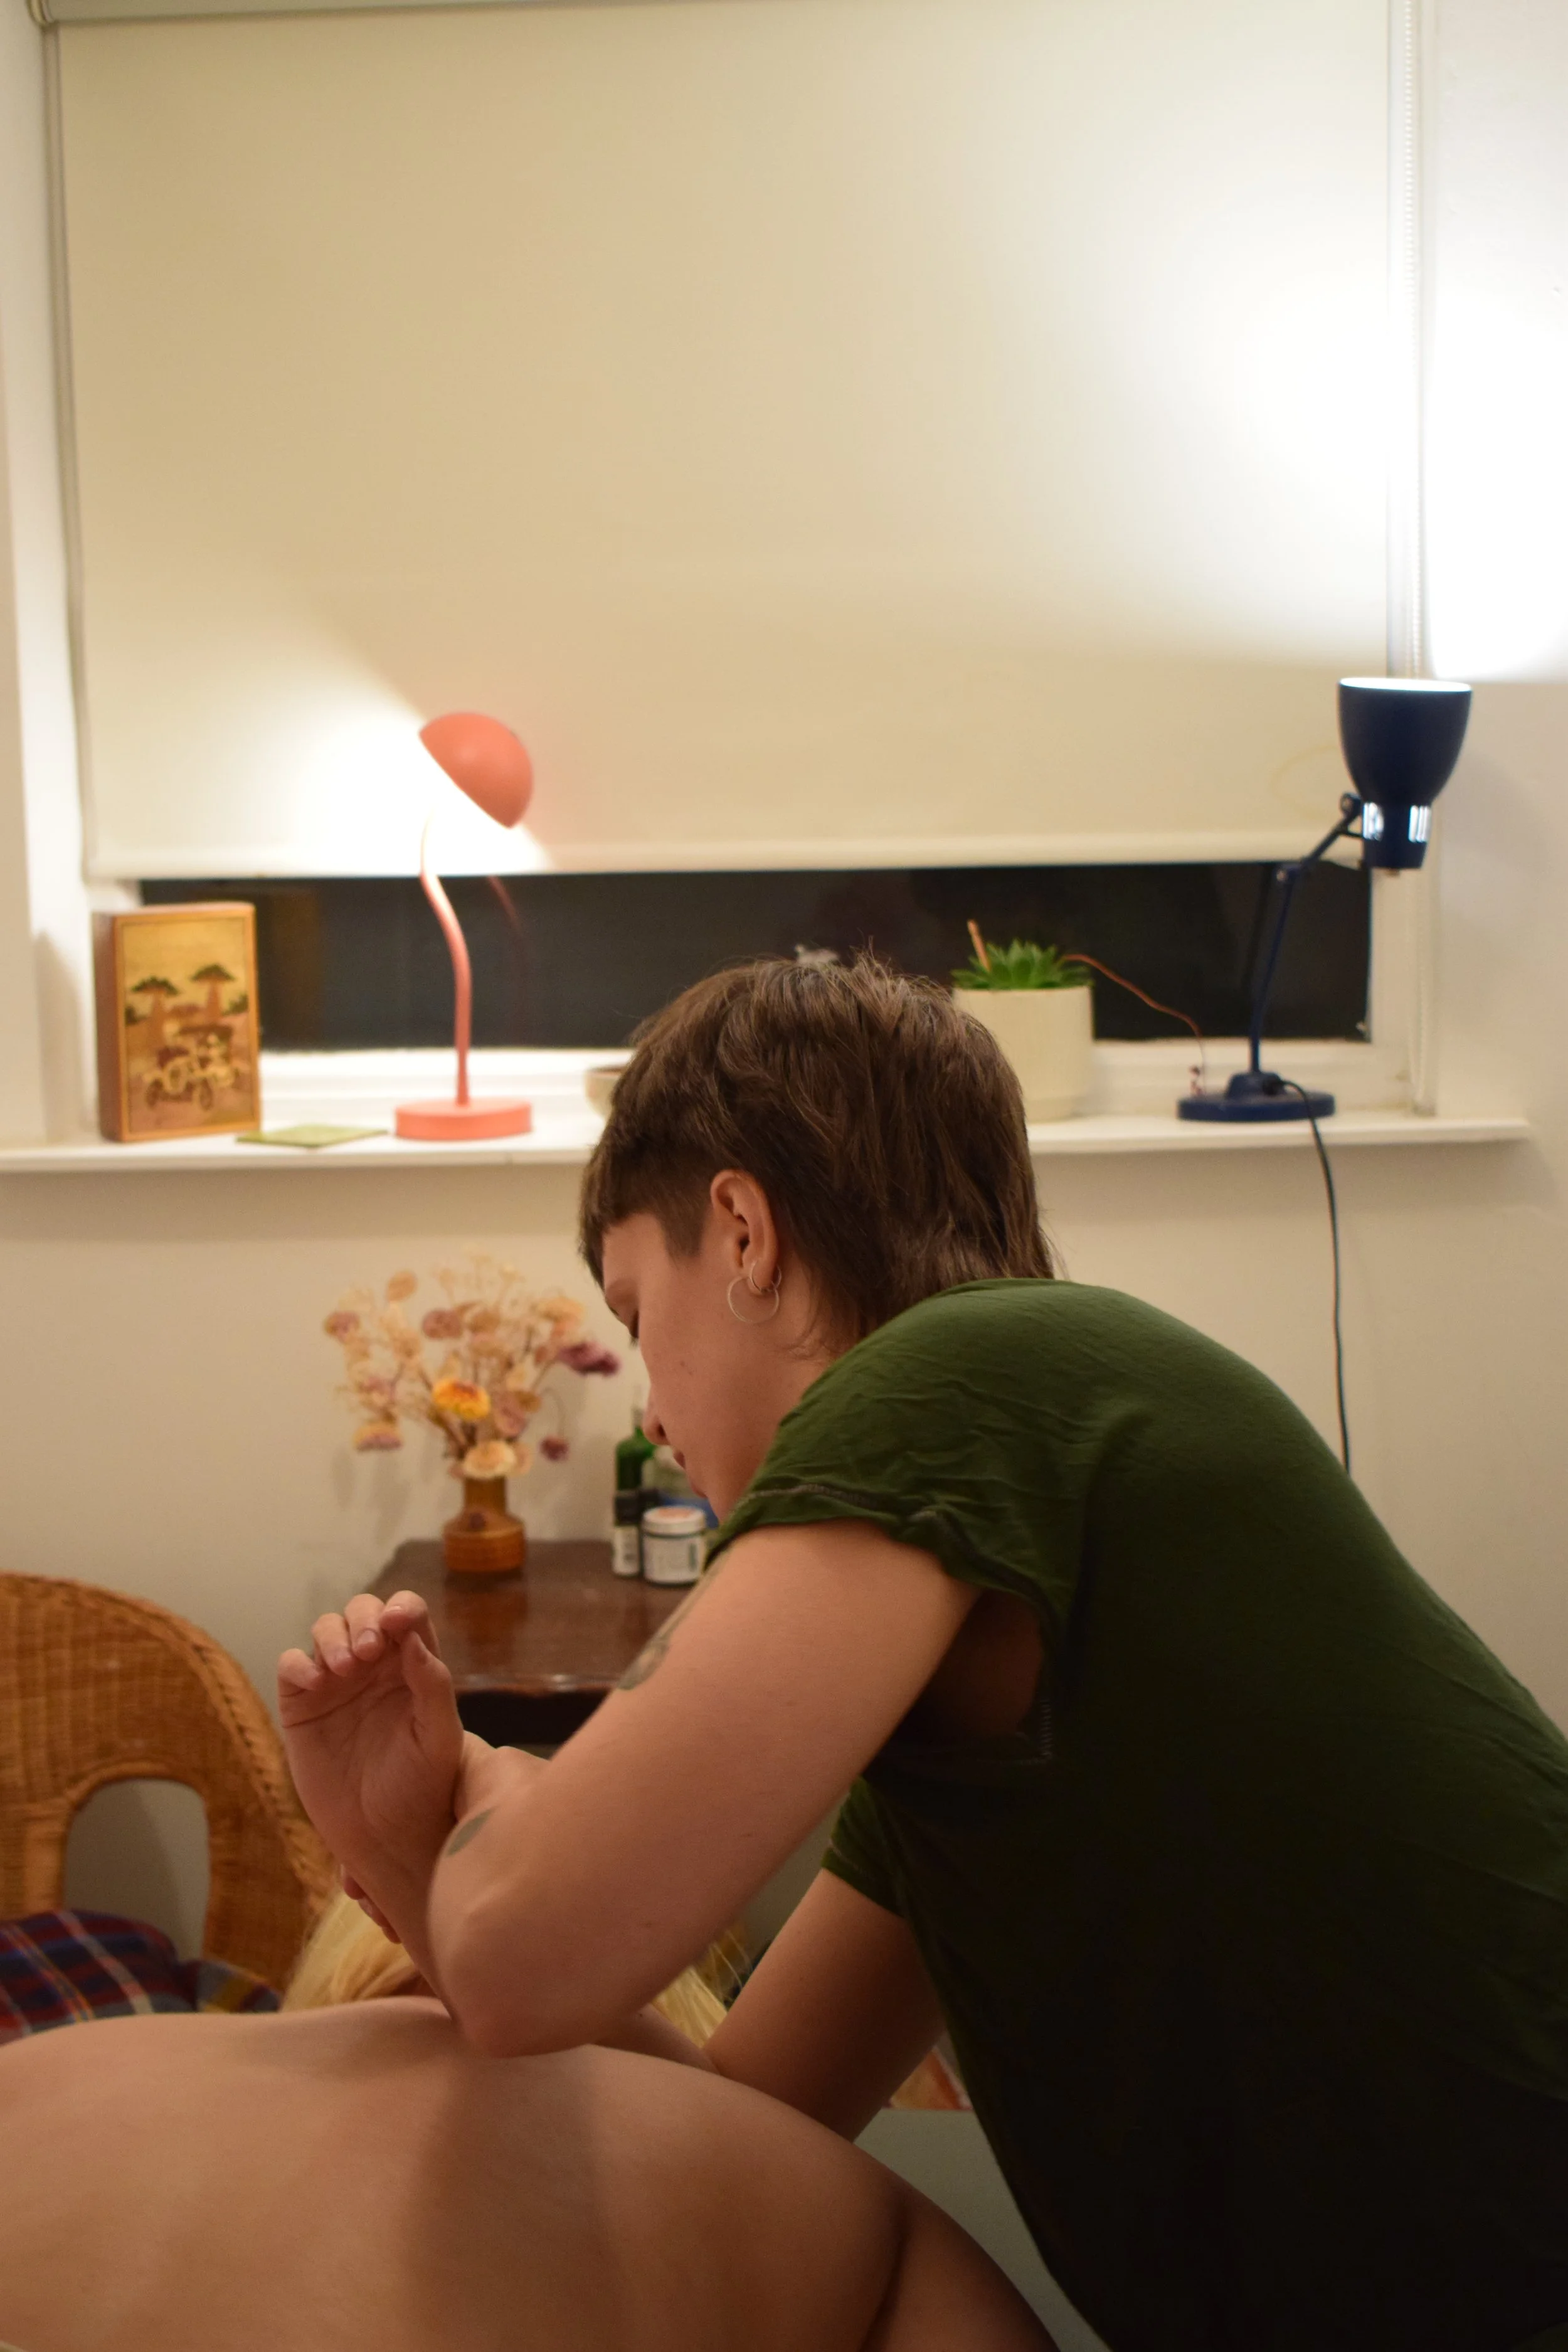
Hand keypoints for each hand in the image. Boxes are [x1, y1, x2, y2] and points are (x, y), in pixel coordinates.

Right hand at [278, 1591, 465, 1920]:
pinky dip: (299, 1663)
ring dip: (333, 1636)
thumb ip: (433, 1685)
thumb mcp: (439, 1736)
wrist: (384, 1834)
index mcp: (413, 1664)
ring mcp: (335, 1681)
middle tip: (368, 1651)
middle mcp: (374, 1665)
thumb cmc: (422, 1785)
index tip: (395, 1624)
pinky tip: (317, 1683)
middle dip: (364, 1619)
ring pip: (326, 1629)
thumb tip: (412, 1637)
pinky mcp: (302, 1704)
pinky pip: (291, 1665)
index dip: (401, 1607)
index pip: (406, 1614)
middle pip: (363, 1612)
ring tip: (344, 1666)